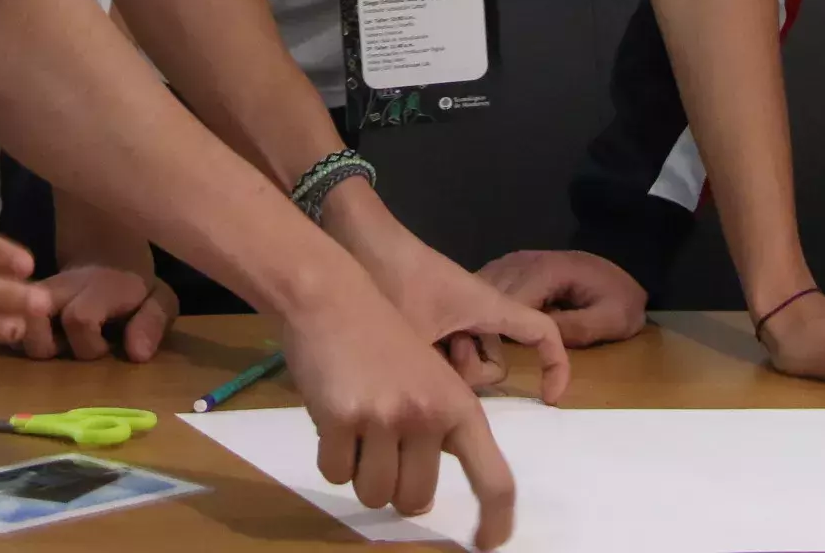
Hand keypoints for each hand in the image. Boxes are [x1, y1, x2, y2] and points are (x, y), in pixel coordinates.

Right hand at [23, 263, 177, 362]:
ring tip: (54, 343)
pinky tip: (34, 339)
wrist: (104, 252)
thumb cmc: (133, 287)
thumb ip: (152, 322)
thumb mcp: (158, 299)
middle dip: (48, 345)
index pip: (79, 318)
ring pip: (11, 323)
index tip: (107, 347)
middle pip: (33, 320)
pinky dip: (10, 334)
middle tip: (69, 346)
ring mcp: (34, 293)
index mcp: (98, 286)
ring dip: (30, 343)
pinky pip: (2, 320)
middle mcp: (60, 287)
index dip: (90, 345)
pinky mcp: (17, 300)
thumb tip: (136, 354)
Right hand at [278, 271, 525, 549]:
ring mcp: (384, 416)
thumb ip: (437, 430)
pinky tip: (331, 416)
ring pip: (373, 494)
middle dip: (393, 485)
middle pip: (415, 500)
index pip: (494, 479)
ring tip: (355, 427)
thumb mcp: (430, 378)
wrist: (331, 296)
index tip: (486, 544)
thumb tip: (421, 493)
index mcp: (459, 406)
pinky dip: (329, 456)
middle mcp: (428, 414)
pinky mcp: (341, 417)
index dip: (495, 521)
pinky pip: (334, 474)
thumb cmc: (380, 340)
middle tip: (379, 444)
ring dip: (359, 474)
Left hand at [331, 207, 571, 400]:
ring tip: (405, 351)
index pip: (543, 333)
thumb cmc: (391, 279)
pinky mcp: (429, 318)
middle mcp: (477, 312)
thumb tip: (445, 422)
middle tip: (430, 359)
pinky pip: (443, 353)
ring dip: (441, 371)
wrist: (355, 238)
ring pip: (464, 365)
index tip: (547, 400)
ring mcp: (452, 317)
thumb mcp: (416, 336)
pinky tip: (395, 356)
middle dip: (465, 376)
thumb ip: (435, 379)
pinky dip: (427, 361)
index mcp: (487, 307)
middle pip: (492, 364)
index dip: (556, 366)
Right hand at [477, 248, 647, 347]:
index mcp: (547, 271)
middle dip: (486, 326)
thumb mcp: (612, 321)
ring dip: (481, 317)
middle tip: (491, 358)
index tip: (501, 359)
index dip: (501, 332)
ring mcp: (514, 261)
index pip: (508, 303)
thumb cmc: (620, 301)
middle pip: (487, 296)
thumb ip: (577, 328)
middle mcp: (523, 261)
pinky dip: (483, 308)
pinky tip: (491, 329)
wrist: (624, 277)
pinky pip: (485, 288)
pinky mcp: (510, 267)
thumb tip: (537, 340)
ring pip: (481, 291)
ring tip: (488, 346)